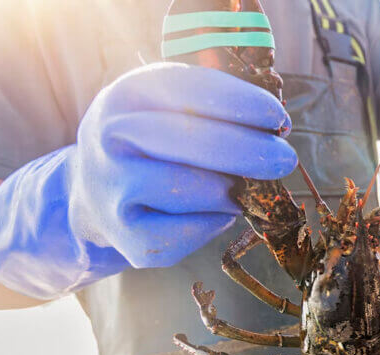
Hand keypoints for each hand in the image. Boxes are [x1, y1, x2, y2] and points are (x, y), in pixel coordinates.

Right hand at [0, 63, 296, 298]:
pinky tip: (216, 211)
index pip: (190, 91)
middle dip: (249, 151)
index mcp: (128, 94)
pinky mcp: (127, 238)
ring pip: (194, 190)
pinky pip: (189, 233)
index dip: (242, 104)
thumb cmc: (152, 140)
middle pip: (190, 141)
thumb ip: (216, 106)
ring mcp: (114, 188)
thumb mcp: (169, 105)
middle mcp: (112, 137)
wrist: (94, 189)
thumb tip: (276, 127)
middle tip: (285, 159)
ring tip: (241, 188)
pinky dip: (214, 223)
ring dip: (231, 191)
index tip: (279, 118)